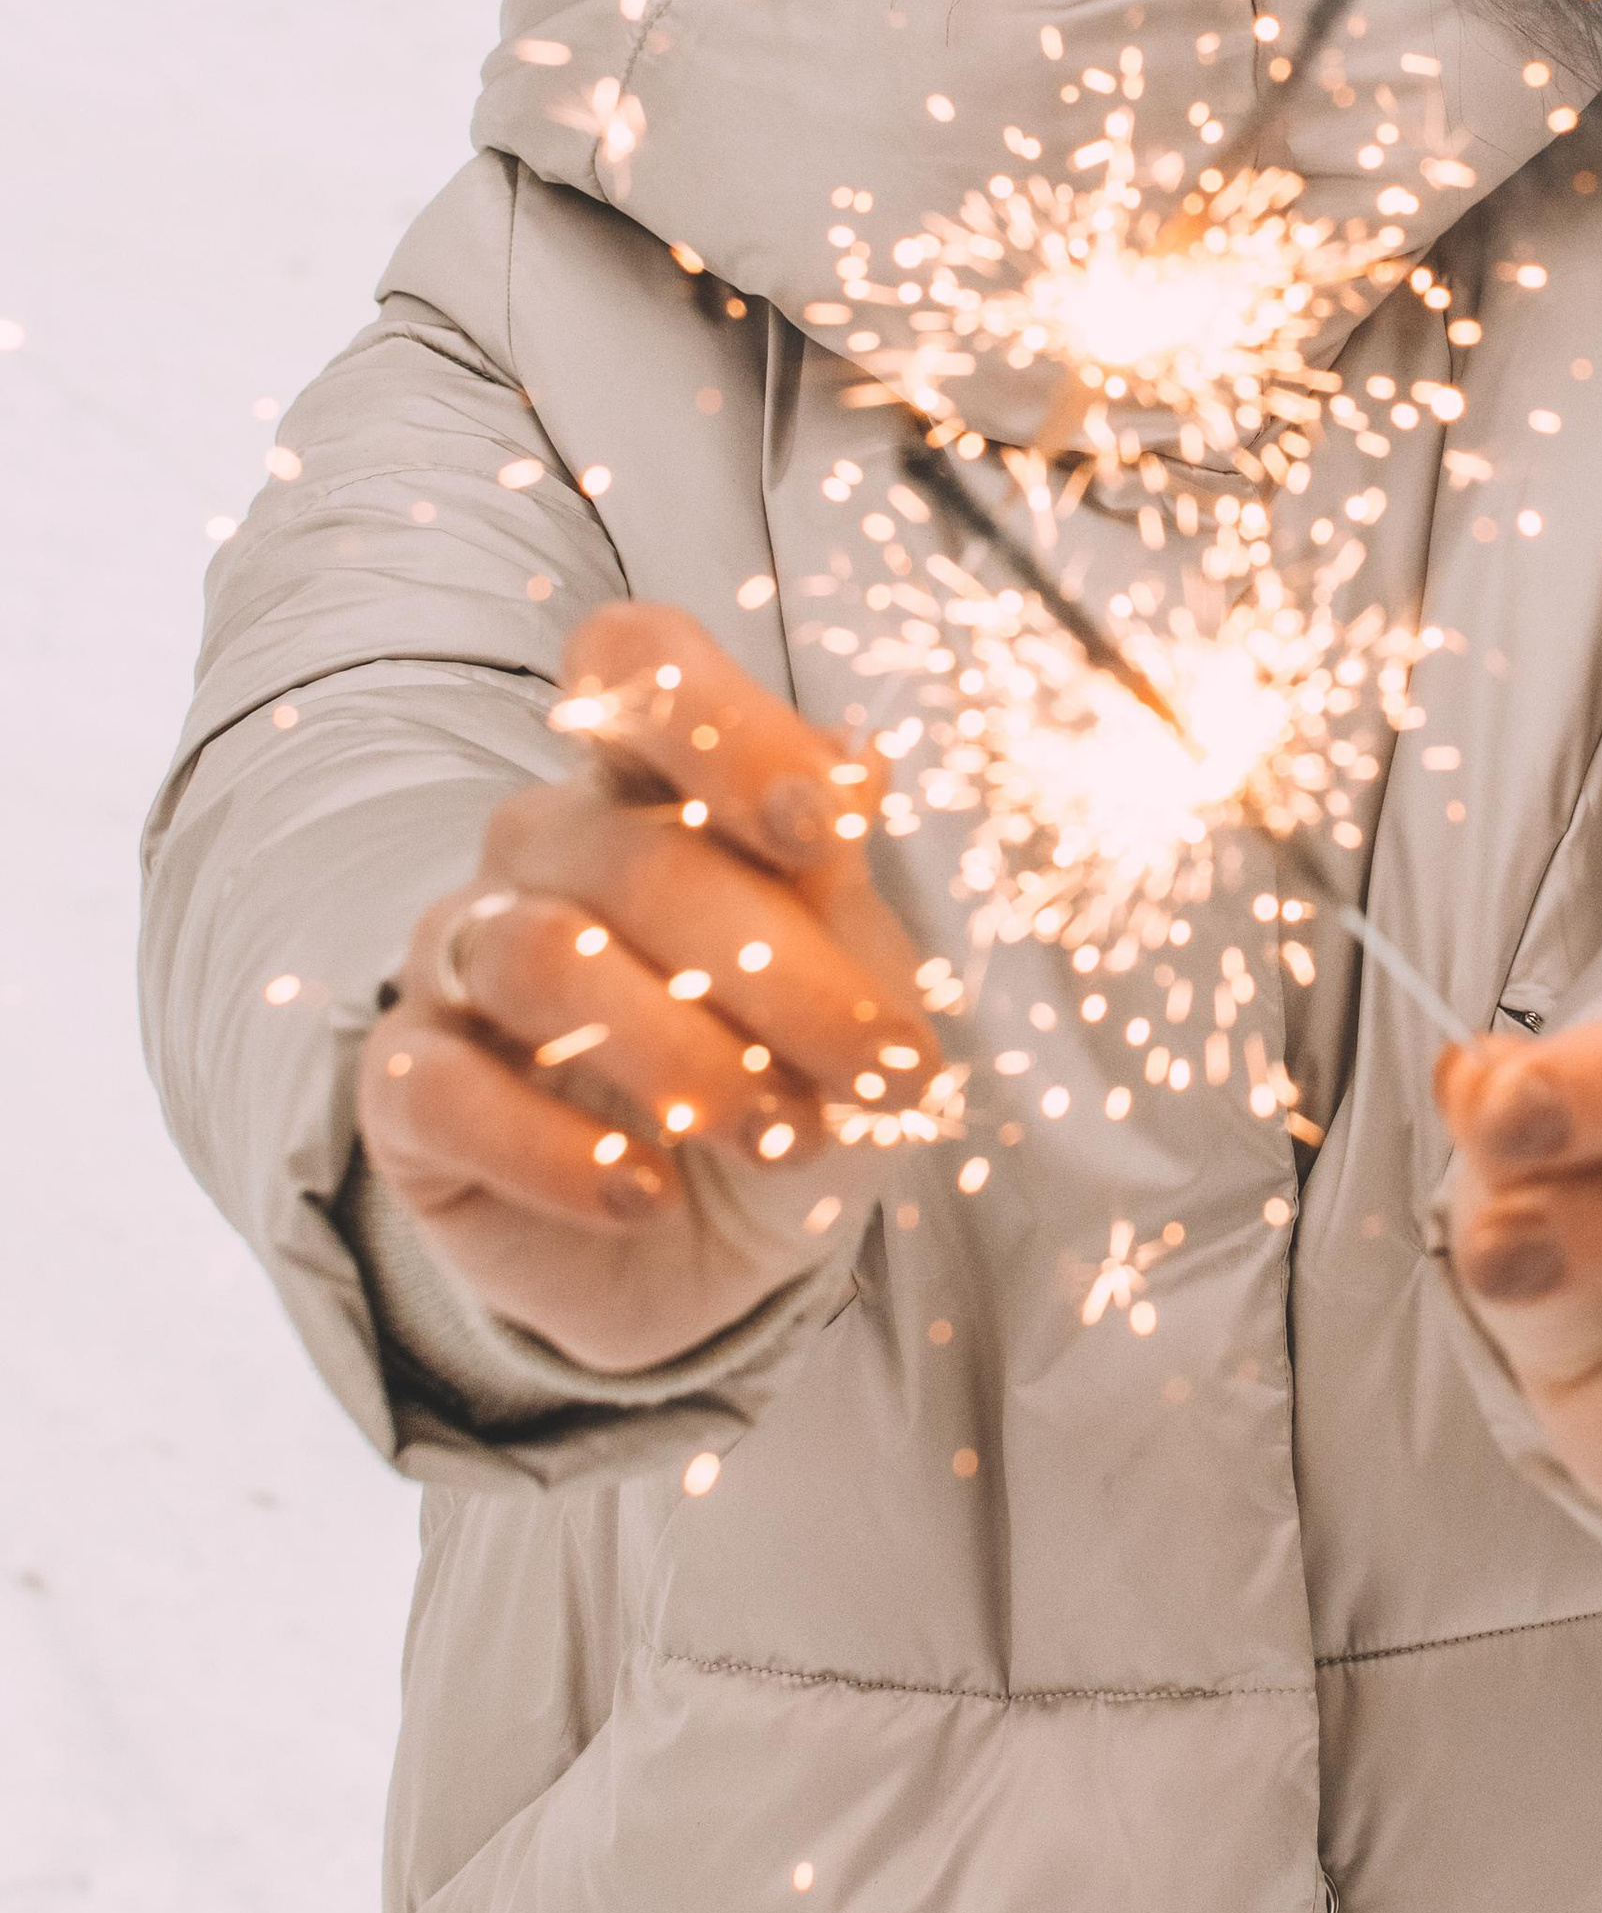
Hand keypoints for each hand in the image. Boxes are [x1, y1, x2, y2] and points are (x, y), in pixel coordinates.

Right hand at [356, 604, 940, 1372]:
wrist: (718, 1246)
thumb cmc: (791, 1071)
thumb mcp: (848, 977)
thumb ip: (831, 876)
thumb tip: (859, 764)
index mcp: (652, 782)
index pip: (636, 666)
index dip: (723, 726)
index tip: (826, 833)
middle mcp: (543, 847)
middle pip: (637, 856)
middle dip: (786, 976)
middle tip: (886, 1075)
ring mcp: (458, 958)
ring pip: (543, 959)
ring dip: (688, 1061)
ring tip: (784, 1136)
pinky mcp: (404, 1085)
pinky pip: (451, 1090)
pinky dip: (565, 1155)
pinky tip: (648, 1195)